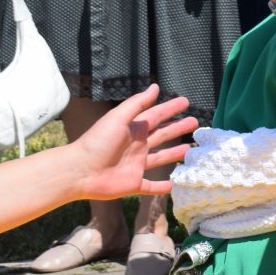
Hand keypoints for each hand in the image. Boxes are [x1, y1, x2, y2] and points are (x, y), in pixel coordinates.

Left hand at [61, 84, 197, 200]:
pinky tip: (173, 186)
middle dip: (177, 128)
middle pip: (162, 135)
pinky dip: (162, 187)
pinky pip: (151, 187)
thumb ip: (137, 104)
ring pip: (160, 158)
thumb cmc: (98, 142)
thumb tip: (155, 87)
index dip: (171, 109)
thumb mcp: (118, 118)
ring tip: (190, 150)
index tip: (186, 102)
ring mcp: (136, 165)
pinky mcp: (134, 183)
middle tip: (195, 123)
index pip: (156, 115)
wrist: (80, 171)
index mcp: (133, 129)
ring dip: (174, 154)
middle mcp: (137, 146)